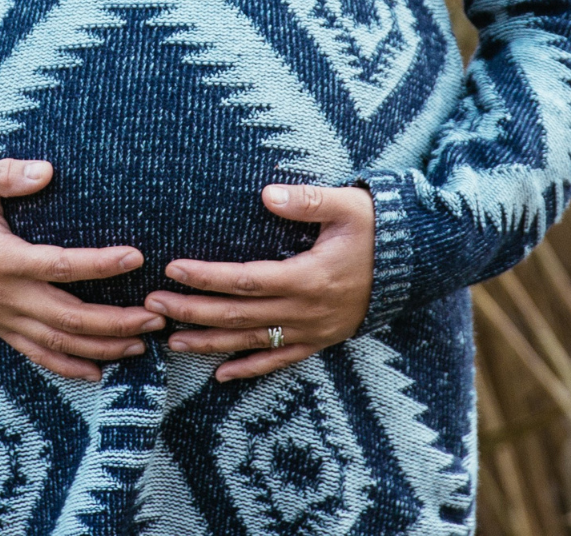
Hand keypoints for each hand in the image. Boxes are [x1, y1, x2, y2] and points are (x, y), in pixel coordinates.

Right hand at [0, 158, 164, 381]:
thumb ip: (8, 175)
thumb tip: (47, 170)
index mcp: (2, 259)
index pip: (60, 266)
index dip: (99, 264)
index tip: (135, 257)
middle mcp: (5, 296)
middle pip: (69, 317)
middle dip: (116, 321)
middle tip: (157, 316)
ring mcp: (2, 316)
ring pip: (58, 342)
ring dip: (103, 346)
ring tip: (143, 343)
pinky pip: (36, 354)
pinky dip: (68, 366)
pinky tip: (98, 371)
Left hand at [144, 183, 374, 381]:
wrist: (417, 264)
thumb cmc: (378, 228)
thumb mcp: (348, 205)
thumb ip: (307, 200)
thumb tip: (265, 194)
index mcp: (308, 277)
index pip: (245, 280)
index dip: (206, 277)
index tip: (172, 268)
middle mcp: (306, 311)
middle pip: (239, 316)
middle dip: (193, 311)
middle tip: (153, 305)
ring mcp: (313, 331)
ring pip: (252, 343)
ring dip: (210, 343)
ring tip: (171, 341)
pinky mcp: (321, 340)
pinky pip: (280, 361)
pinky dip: (249, 369)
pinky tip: (221, 375)